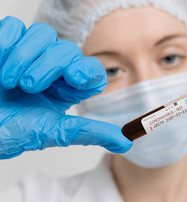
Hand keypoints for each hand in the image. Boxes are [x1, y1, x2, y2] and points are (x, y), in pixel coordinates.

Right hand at [0, 16, 131, 158]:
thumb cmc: (11, 131)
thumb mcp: (54, 132)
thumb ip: (91, 132)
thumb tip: (126, 142)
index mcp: (65, 89)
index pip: (90, 70)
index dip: (87, 71)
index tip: (76, 79)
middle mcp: (49, 70)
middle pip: (67, 50)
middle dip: (50, 65)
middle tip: (29, 86)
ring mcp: (26, 55)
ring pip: (42, 34)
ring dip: (26, 56)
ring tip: (8, 80)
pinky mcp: (4, 44)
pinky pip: (13, 27)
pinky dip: (7, 41)